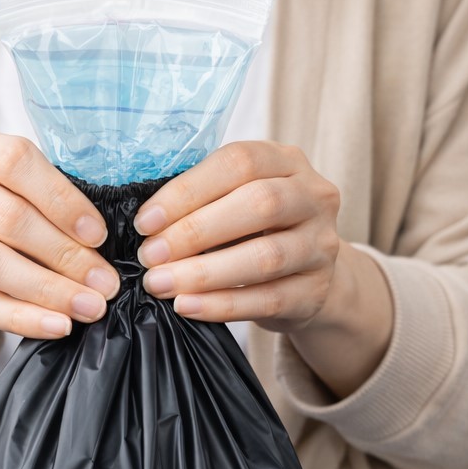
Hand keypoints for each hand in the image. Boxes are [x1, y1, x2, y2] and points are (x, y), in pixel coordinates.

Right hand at [0, 133, 120, 338]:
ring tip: (90, 306)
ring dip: (50, 290)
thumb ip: (61, 200)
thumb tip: (109, 241)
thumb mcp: (30, 189)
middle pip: (9, 220)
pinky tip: (58, 326)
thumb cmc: (9, 210)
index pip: (16, 164)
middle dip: (66, 255)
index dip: (61, 200)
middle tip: (105, 283)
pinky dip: (23, 319)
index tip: (99, 235)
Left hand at [134, 141, 344, 331]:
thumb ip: (202, 199)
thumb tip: (146, 221)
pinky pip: (268, 299)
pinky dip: (222, 305)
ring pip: (266, 257)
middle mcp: (314, 197)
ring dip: (204, 273)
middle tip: (150, 256)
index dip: (188, 191)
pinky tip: (187, 306)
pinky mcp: (317, 291)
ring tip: (160, 283)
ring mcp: (322, 245)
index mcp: (286, 162)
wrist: (306, 276)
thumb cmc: (255, 230)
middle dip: (195, 231)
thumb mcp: (235, 200)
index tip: (146, 221)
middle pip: (260, 204)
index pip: (239, 163)